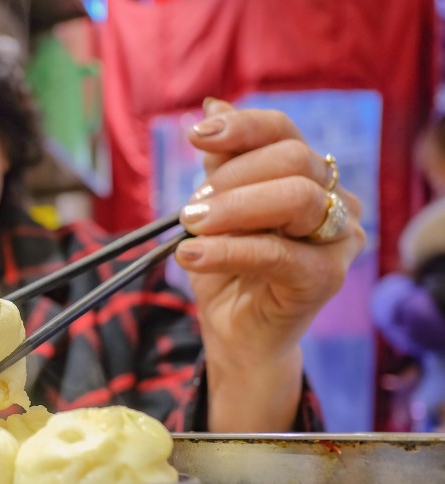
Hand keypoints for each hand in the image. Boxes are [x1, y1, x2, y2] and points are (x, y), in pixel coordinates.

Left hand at [174, 98, 365, 429]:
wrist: (234, 332)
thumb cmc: (227, 269)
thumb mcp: (214, 210)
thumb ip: (220, 165)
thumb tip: (212, 106)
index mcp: (306, 174)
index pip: (282, 131)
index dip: (241, 127)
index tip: (194, 136)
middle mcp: (334, 199)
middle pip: (292, 158)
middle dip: (231, 178)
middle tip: (189, 210)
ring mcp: (339, 238)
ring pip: (295, 197)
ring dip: (233, 209)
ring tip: (190, 229)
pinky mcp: (327, 277)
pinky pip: (278, 252)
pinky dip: (229, 250)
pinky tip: (192, 256)